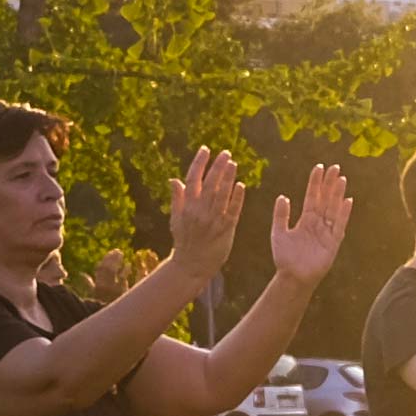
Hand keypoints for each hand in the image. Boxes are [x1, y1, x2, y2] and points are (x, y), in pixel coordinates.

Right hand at [158, 148, 247, 287]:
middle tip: (225, 152)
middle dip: (217, 166)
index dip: (199, 163)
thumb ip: (177, 199)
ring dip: (228, 178)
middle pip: (209, 184)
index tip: (205, 150)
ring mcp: (213, 220)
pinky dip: (237, 198)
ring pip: (221, 195)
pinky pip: (233, 211)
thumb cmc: (183, 241)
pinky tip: (241, 185)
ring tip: (233, 163)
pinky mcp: (225, 229)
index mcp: (187, 207)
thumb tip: (174, 179)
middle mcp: (200, 211)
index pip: (193, 179)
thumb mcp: (176, 219)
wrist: (191, 265)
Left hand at [264, 160, 349, 283]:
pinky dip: (343, 213)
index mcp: (305, 220)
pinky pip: (339, 225)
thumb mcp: (278, 233)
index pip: (312, 197)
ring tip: (341, 178)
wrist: (292, 277)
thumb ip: (281, 215)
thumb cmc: (285, 258)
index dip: (315, 183)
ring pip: (333, 208)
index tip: (319, 168)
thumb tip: (283, 196)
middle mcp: (317, 224)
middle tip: (335, 167)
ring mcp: (326, 232)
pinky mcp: (333, 243)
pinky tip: (347, 200)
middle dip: (329, 183)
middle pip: (325, 199)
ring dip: (337, 194)